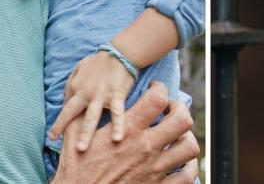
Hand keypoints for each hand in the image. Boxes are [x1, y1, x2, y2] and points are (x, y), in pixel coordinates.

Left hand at [48, 50, 135, 150]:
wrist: (120, 52)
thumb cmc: (99, 61)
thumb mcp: (79, 68)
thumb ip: (71, 83)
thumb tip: (64, 99)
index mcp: (75, 86)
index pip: (66, 107)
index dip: (61, 121)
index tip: (56, 134)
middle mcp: (85, 93)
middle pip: (72, 113)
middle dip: (62, 128)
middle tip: (56, 143)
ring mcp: (101, 95)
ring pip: (91, 118)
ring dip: (85, 134)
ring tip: (81, 149)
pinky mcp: (116, 96)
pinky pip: (117, 114)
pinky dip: (117, 126)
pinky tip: (117, 139)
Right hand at [52, 82, 199, 183]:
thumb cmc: (75, 169)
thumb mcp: (74, 136)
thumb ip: (82, 114)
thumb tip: (81, 96)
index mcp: (128, 130)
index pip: (157, 98)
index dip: (160, 89)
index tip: (155, 90)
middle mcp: (146, 147)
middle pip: (182, 119)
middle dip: (180, 110)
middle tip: (171, 111)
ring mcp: (155, 169)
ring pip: (189, 147)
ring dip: (186, 138)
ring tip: (177, 137)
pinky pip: (187, 176)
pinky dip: (189, 168)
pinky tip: (182, 163)